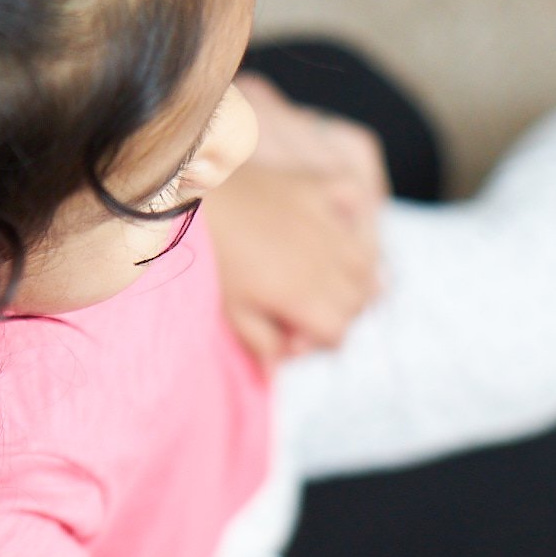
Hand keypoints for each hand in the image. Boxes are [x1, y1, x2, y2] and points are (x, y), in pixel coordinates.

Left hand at [207, 77, 388, 369]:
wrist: (189, 199)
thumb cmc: (208, 261)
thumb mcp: (229, 312)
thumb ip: (261, 342)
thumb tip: (278, 368)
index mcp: (302, 294)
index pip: (338, 332)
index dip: (317, 341)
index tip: (291, 335)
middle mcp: (324, 259)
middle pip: (358, 300)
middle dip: (338, 312)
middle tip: (305, 310)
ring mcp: (324, 220)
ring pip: (366, 259)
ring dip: (354, 274)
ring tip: (325, 279)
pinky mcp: (316, 188)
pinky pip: (356, 196)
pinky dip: (353, 213)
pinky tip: (336, 225)